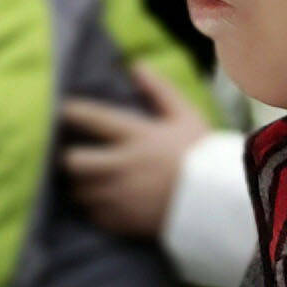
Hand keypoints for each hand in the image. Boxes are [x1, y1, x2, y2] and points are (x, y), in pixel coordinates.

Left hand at [59, 67, 215, 241]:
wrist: (221, 202)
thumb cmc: (202, 156)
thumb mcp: (185, 117)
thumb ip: (159, 91)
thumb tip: (135, 65)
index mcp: (138, 137)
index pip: (94, 119)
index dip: (74, 112)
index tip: (65, 110)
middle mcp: (123, 167)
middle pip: (73, 161)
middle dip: (71, 157)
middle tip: (76, 155)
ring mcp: (120, 196)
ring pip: (79, 189)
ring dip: (81, 183)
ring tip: (91, 178)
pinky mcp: (122, 221)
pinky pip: (92, 213)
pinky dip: (94, 206)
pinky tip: (105, 199)